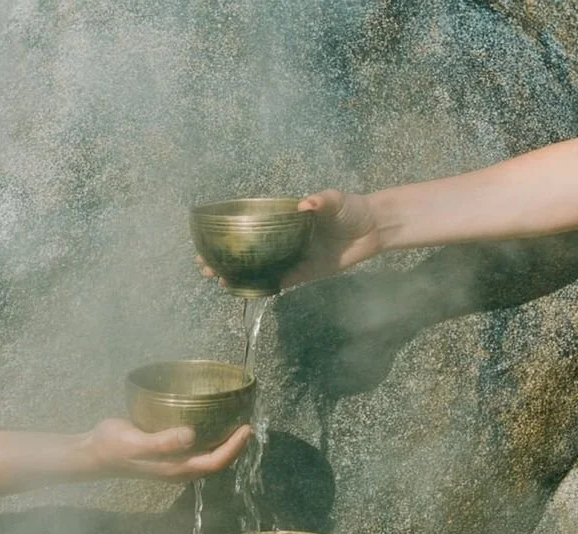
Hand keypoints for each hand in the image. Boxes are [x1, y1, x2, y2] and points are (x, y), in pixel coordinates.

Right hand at [83, 418, 250, 481]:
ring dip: (224, 443)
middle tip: (248, 425)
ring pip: (207, 455)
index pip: (214, 462)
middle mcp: (178, 468)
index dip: (233, 448)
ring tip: (236, 423)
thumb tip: (191, 436)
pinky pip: (196, 448)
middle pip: (216, 461)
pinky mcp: (167, 452)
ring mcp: (173, 462)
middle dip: (235, 446)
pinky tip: (211, 422)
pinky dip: (209, 437)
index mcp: (176, 469)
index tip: (247, 430)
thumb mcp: (136, 443)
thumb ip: (163, 442)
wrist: (93, 452)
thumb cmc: (113, 447)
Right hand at [195, 189, 381, 289]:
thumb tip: (304, 204)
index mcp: (283, 219)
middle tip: (204, 265)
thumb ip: (320, 200)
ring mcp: (291, 257)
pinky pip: (278, 282)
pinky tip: (244, 291)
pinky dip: (262, 287)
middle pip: (247, 250)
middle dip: (224, 257)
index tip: (207, 238)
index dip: (227, 232)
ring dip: (237, 274)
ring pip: (258, 268)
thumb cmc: (351, 209)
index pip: (249, 225)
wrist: (373, 228)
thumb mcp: (334, 199)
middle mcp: (282, 239)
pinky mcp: (303, 274)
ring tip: (218, 278)